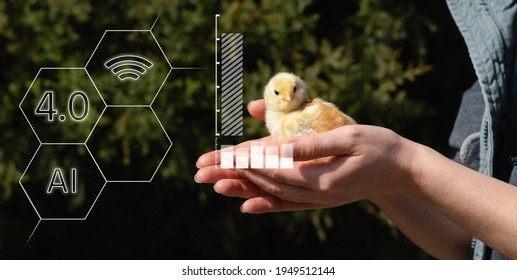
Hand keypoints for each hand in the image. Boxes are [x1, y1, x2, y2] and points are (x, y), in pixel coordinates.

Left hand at [195, 100, 423, 212]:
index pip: (272, 168)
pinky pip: (287, 205)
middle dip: (233, 174)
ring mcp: (318, 199)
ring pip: (272, 194)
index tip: (218, 155)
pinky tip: (247, 205)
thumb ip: (313, 145)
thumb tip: (280, 147)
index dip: (243, 160)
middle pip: (265, 183)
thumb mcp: (350, 137)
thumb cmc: (380, 147)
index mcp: (321, 177)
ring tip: (215, 185)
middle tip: (202, 170)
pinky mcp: (321, 199)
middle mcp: (316, 193)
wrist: (403, 171)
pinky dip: (265, 204)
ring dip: (243, 188)